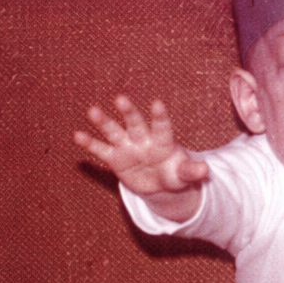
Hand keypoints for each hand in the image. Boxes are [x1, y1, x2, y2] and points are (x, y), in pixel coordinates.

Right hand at [74, 95, 209, 197]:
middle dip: (129, 112)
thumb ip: (191, 171)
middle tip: (120, 98)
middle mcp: (143, 139)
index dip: (160, 116)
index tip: (157, 103)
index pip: (162, 127)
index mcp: (163, 141)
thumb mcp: (183, 175)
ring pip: (115, 132)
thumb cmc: (173, 174)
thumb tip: (206, 170)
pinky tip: (77, 135)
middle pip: (135, 123)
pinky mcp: (115, 159)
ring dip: (104, 122)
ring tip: (92, 111)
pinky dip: (90, 143)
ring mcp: (127, 147)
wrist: (158, 183)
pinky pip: (101, 150)